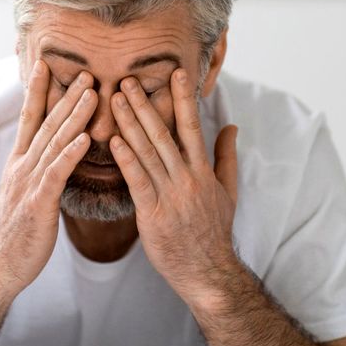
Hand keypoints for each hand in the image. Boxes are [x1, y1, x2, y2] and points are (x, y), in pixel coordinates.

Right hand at [0, 60, 95, 292]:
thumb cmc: (17, 234)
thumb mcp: (25, 195)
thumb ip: (37, 172)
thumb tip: (51, 157)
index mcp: (19, 164)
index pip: (28, 119)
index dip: (37, 92)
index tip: (46, 65)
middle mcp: (22, 167)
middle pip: (46, 124)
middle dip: (65, 95)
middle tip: (85, 71)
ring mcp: (28, 184)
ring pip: (54, 142)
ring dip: (73, 116)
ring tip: (91, 93)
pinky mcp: (38, 203)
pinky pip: (56, 173)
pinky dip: (70, 153)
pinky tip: (84, 138)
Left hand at [108, 68, 239, 300]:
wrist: (208, 271)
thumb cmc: (214, 232)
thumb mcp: (228, 191)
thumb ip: (226, 156)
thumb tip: (231, 126)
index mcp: (203, 170)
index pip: (193, 126)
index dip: (183, 98)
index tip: (175, 73)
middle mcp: (187, 178)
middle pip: (164, 133)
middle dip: (146, 104)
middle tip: (128, 79)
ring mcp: (171, 195)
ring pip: (148, 152)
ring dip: (130, 123)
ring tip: (115, 99)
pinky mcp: (154, 214)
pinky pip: (139, 181)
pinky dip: (127, 159)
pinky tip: (114, 140)